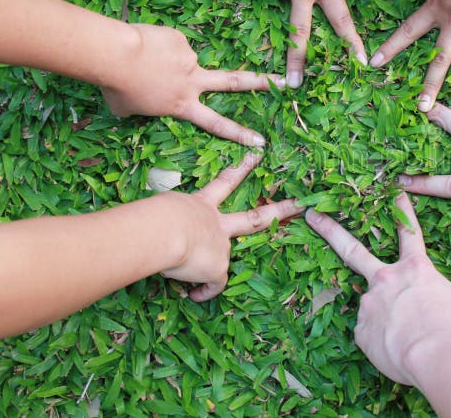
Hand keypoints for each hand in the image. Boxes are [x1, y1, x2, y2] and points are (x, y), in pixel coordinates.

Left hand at [101, 24, 283, 146]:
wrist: (117, 56)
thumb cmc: (118, 88)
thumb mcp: (127, 110)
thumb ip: (140, 109)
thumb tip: (137, 105)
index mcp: (182, 105)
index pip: (217, 124)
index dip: (239, 134)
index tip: (260, 142)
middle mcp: (193, 82)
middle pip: (234, 83)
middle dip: (261, 82)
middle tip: (284, 80)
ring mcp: (189, 58)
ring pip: (181, 59)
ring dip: (165, 59)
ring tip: (141, 58)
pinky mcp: (179, 38)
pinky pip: (168, 42)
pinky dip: (156, 45)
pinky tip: (142, 46)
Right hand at [162, 152, 303, 300]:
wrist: (162, 231)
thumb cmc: (151, 216)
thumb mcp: (159, 209)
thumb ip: (164, 216)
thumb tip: (150, 230)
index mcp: (201, 205)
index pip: (224, 182)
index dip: (241, 169)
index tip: (256, 155)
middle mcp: (217, 224)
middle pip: (255, 218)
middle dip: (281, 210)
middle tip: (300, 204)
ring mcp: (222, 246)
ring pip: (226, 259)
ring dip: (211, 269)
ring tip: (193, 272)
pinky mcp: (218, 268)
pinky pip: (214, 285)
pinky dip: (204, 291)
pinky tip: (194, 295)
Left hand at [305, 193, 450, 384]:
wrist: (436, 353)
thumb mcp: (447, 301)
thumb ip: (425, 294)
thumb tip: (416, 305)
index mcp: (415, 269)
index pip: (409, 233)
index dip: (402, 212)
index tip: (395, 192)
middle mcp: (386, 278)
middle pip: (353, 249)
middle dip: (330, 230)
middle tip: (311, 215)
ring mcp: (369, 302)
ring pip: (370, 306)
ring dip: (382, 318)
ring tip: (401, 337)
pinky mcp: (360, 329)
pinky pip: (370, 334)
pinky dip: (381, 342)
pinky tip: (395, 350)